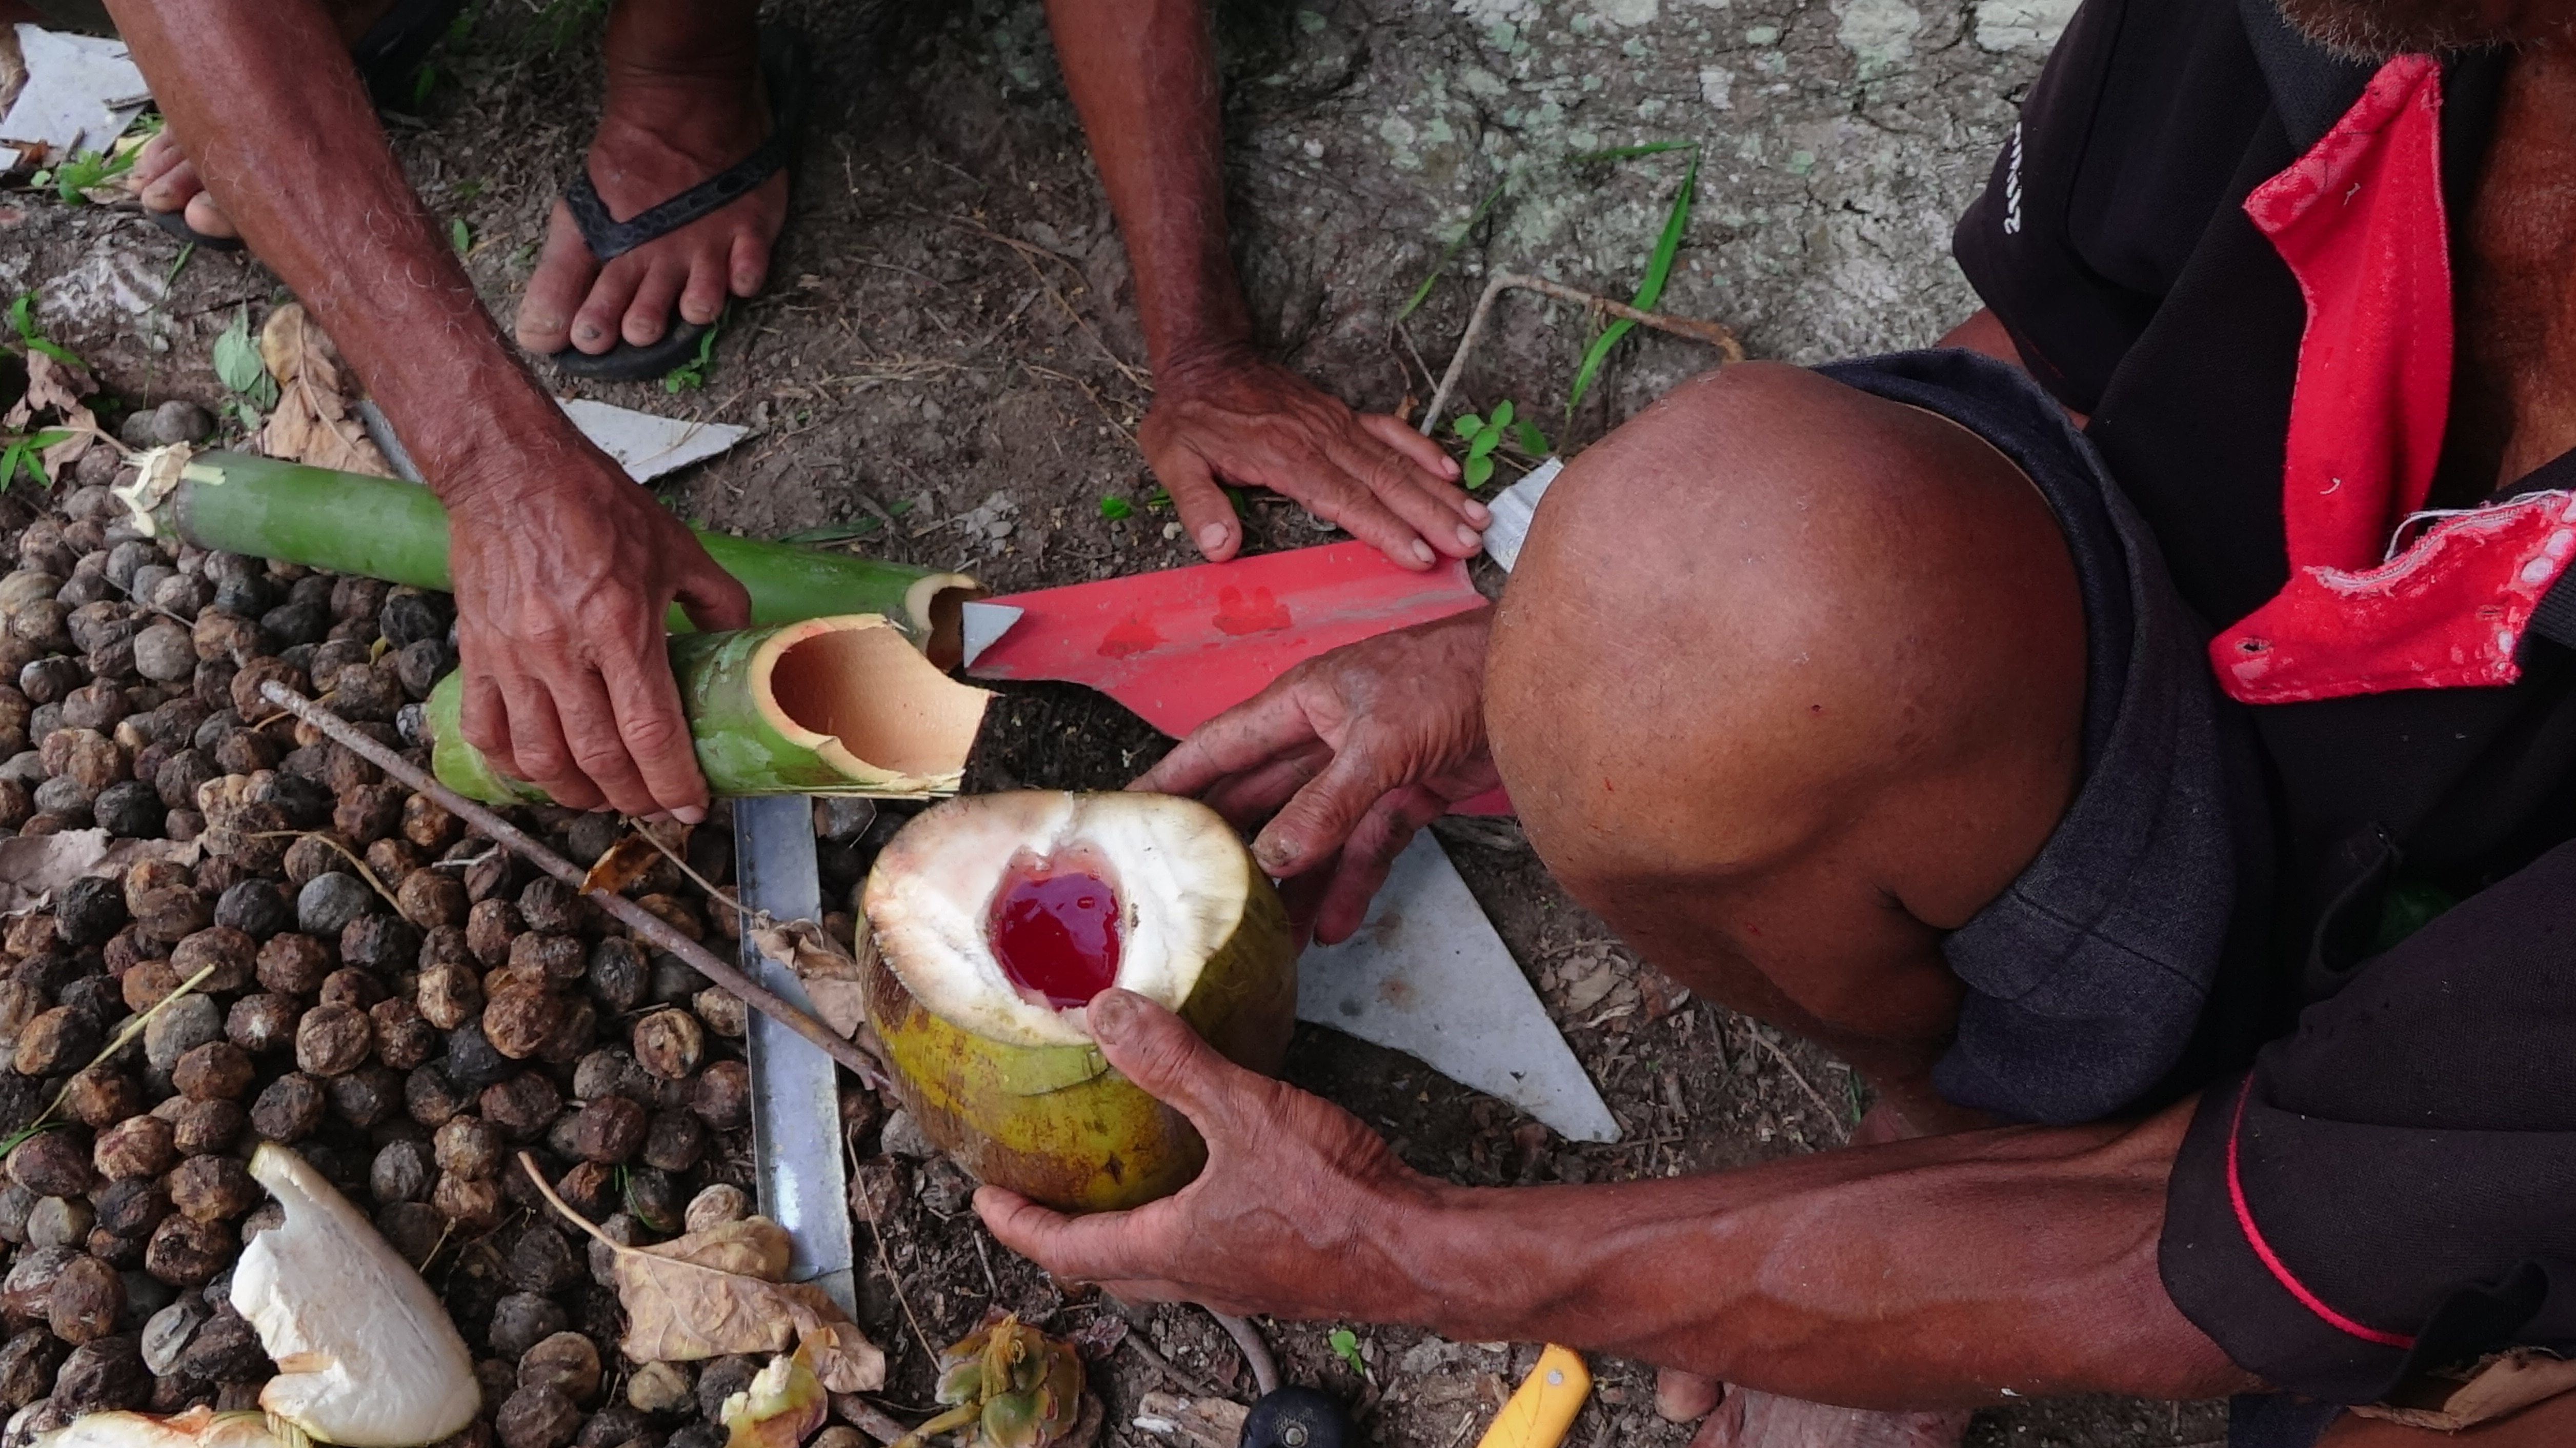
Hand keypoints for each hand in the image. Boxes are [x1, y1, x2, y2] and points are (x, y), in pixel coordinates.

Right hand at [445, 449, 749, 819]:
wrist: (511, 472)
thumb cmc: (596, 504)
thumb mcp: (677, 548)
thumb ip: (716, 600)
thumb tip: (737, 644)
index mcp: (622, 626)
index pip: (650, 732)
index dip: (673, 781)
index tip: (691, 805)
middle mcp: (565, 651)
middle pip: (599, 757)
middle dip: (632, 797)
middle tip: (654, 806)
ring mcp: (514, 657)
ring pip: (542, 757)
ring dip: (576, 793)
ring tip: (603, 798)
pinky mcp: (477, 653)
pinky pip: (488, 731)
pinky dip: (513, 766)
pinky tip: (540, 773)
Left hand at [977, 989, 1441, 1319]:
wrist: (1421, 1251)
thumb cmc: (1335, 1198)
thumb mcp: (1245, 1112)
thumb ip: (1175, 1063)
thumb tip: (1107, 1014)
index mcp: (1172, 1249)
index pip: (1067, 1250)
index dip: (1018, 1224)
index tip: (984, 1200)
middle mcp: (1200, 1277)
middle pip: (1108, 1271)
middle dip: (1065, 1239)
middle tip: (1040, 1201)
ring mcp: (1245, 1282)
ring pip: (1162, 1270)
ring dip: (1128, 1237)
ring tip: (1119, 1189)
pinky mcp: (1285, 1273)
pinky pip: (1213, 1257)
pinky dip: (1186, 1228)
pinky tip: (1211, 1187)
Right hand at [1135, 610, 1499, 942]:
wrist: (1534, 686)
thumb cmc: (1451, 677)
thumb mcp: (1379, 740)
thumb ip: (1325, 802)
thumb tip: (1273, 856)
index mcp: (1301, 703)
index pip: (1221, 746)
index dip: (1175, 777)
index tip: (1128, 810)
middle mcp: (1324, 737)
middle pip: (1262, 799)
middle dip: (1231, 848)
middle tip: (1190, 897)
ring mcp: (1365, 770)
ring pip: (1312, 835)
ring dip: (1292, 883)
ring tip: (1267, 939)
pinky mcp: (1405, 796)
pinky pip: (1366, 848)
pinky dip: (1353, 884)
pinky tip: (1335, 925)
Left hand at [1141, 346, 1486, 569]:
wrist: (1203, 360)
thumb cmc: (1189, 417)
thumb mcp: (1175, 460)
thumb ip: (1199, 505)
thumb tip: (1220, 549)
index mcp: (1287, 458)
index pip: (1346, 500)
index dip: (1385, 530)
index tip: (1420, 555)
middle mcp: (1321, 439)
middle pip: (1387, 482)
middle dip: (1432, 516)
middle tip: (1471, 545)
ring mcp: (1336, 424)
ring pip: (1397, 459)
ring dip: (1440, 490)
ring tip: (1478, 518)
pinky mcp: (1340, 414)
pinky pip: (1390, 429)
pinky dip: (1422, 448)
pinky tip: (1452, 470)